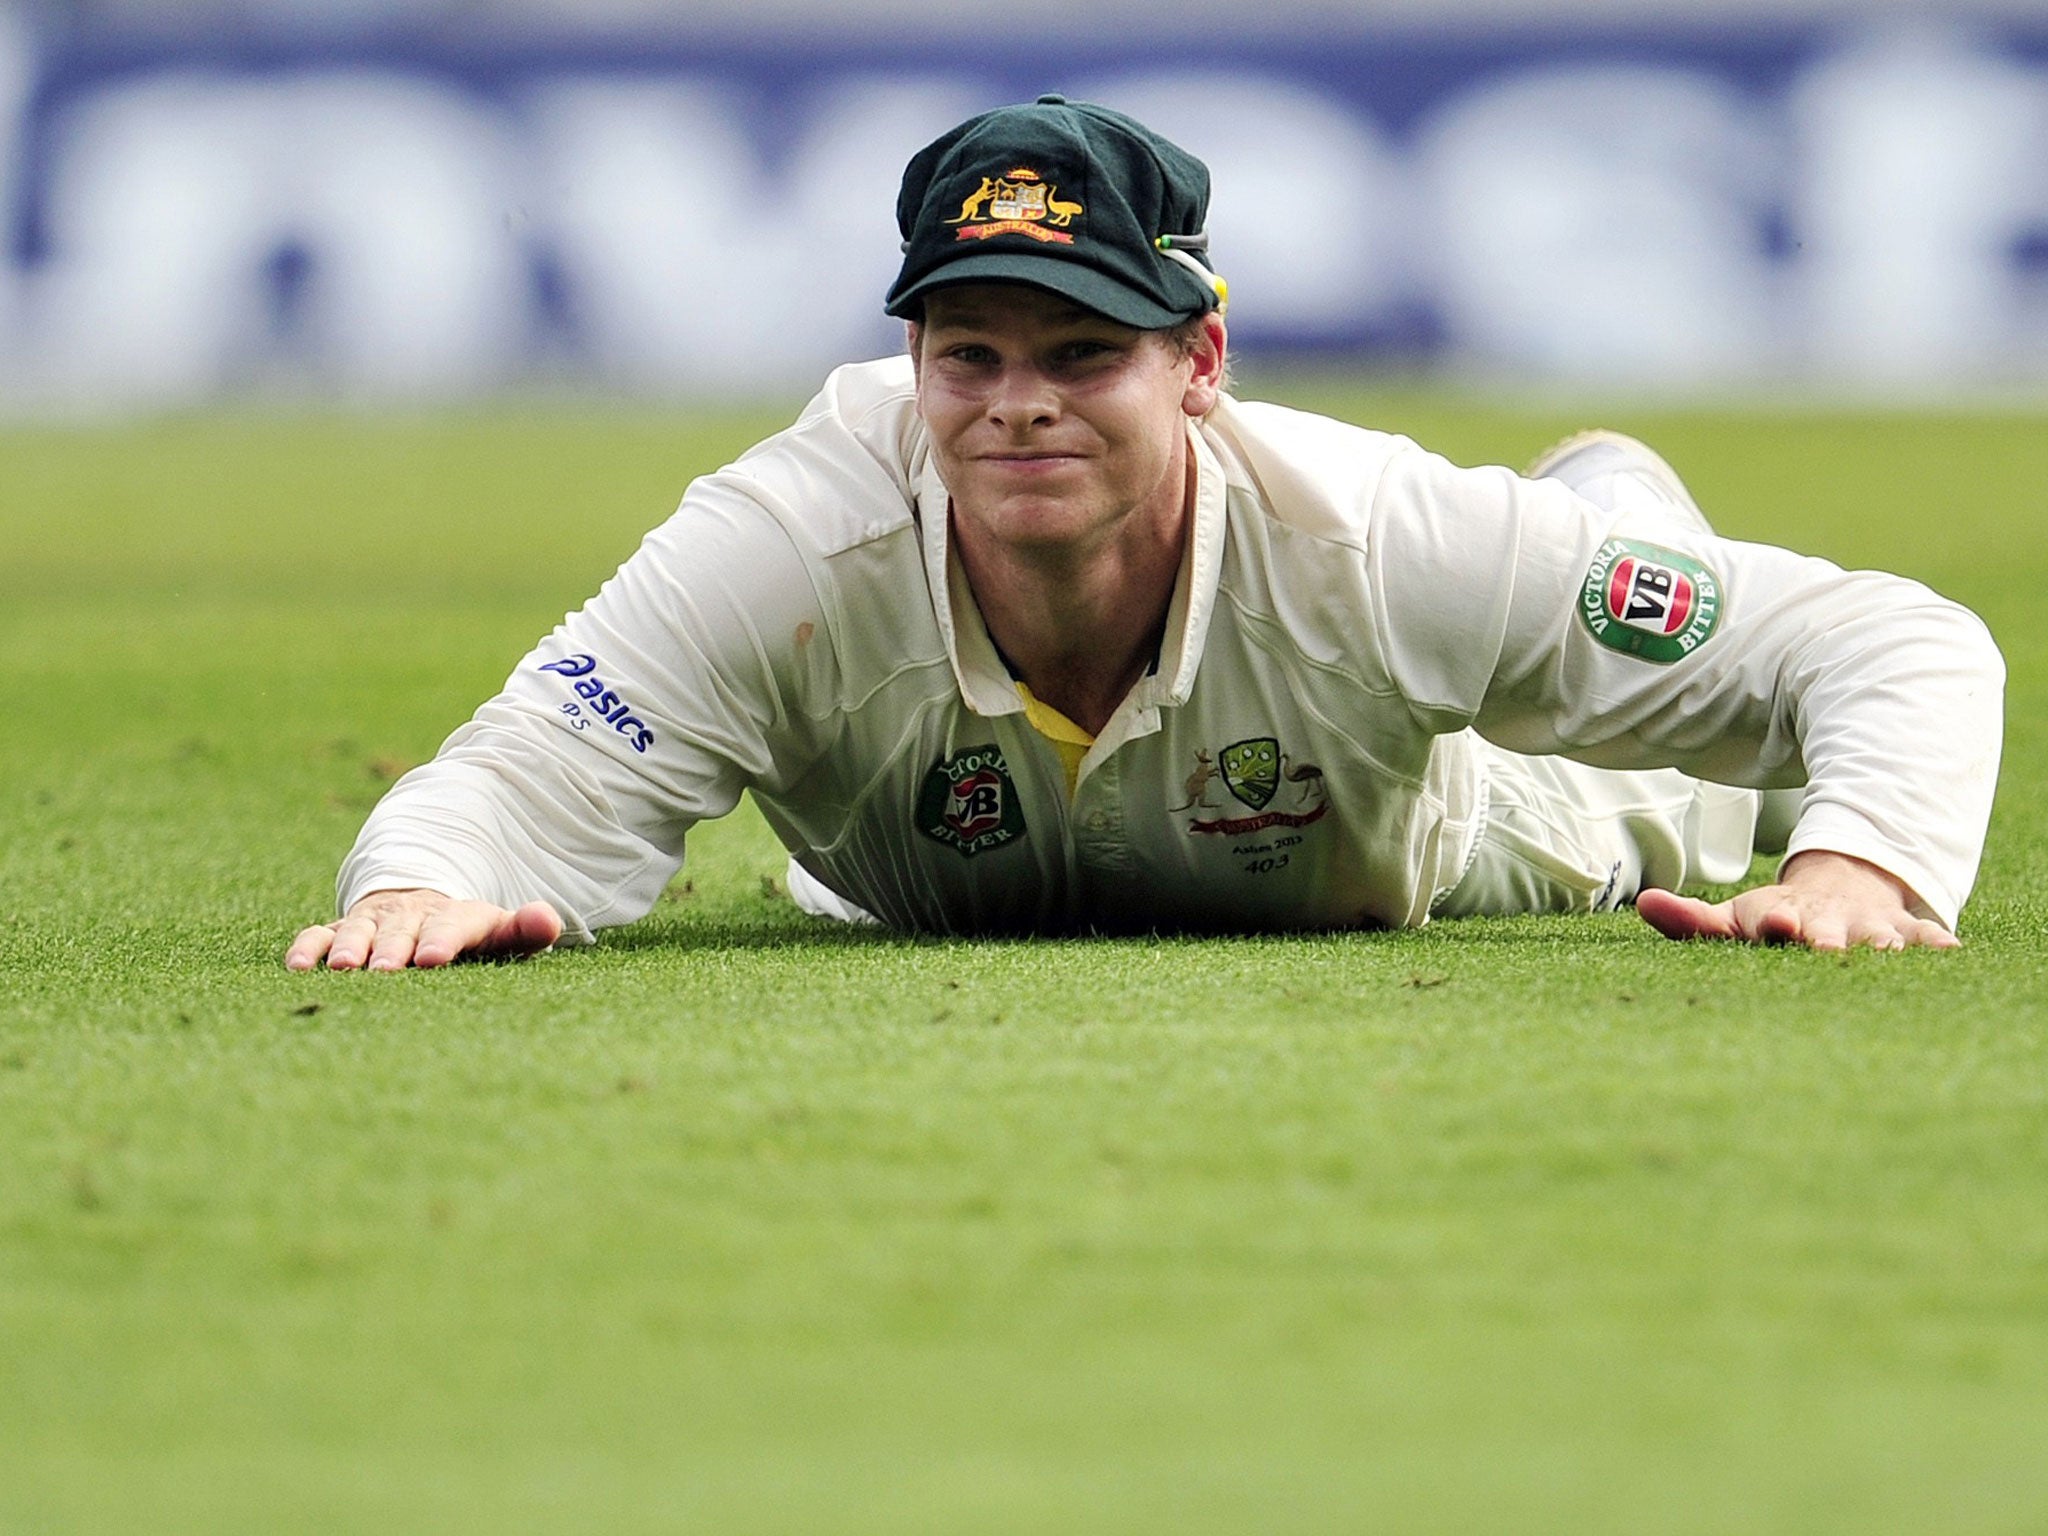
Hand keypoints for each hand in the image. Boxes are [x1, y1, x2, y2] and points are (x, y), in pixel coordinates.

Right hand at [285, 889, 563, 970]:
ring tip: (345, 968)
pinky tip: (298, 966)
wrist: (420, 907)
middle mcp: (409, 916)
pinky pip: (318, 934)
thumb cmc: (466, 934)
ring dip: (350, 947)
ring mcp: (372, 922)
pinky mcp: (339, 931)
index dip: (442, 939)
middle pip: (402, 931)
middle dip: (395, 948)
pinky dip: (307, 947)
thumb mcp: (499, 932)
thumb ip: (525, 929)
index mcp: (453, 918)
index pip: (450, 926)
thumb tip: (548, 920)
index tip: (433, 958)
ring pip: (358, 931)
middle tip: (390, 968)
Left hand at [1635, 851, 1957, 950]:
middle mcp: (1826, 922)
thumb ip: (1689, 919)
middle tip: (1825, 946)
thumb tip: (1643, 902)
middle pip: (1829, 933)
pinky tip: (1951, 952)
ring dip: (1883, 947)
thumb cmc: (1775, 918)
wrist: (1840, 888)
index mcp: (1779, 917)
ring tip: (1889, 954)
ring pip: (1879, 938)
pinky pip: (1928, 938)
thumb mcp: (1732, 918)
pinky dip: (1938, 944)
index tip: (1778, 923)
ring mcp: (1867, 926)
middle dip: (1827, 940)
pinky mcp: (1907, 932)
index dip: (1773, 922)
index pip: (1771, 920)